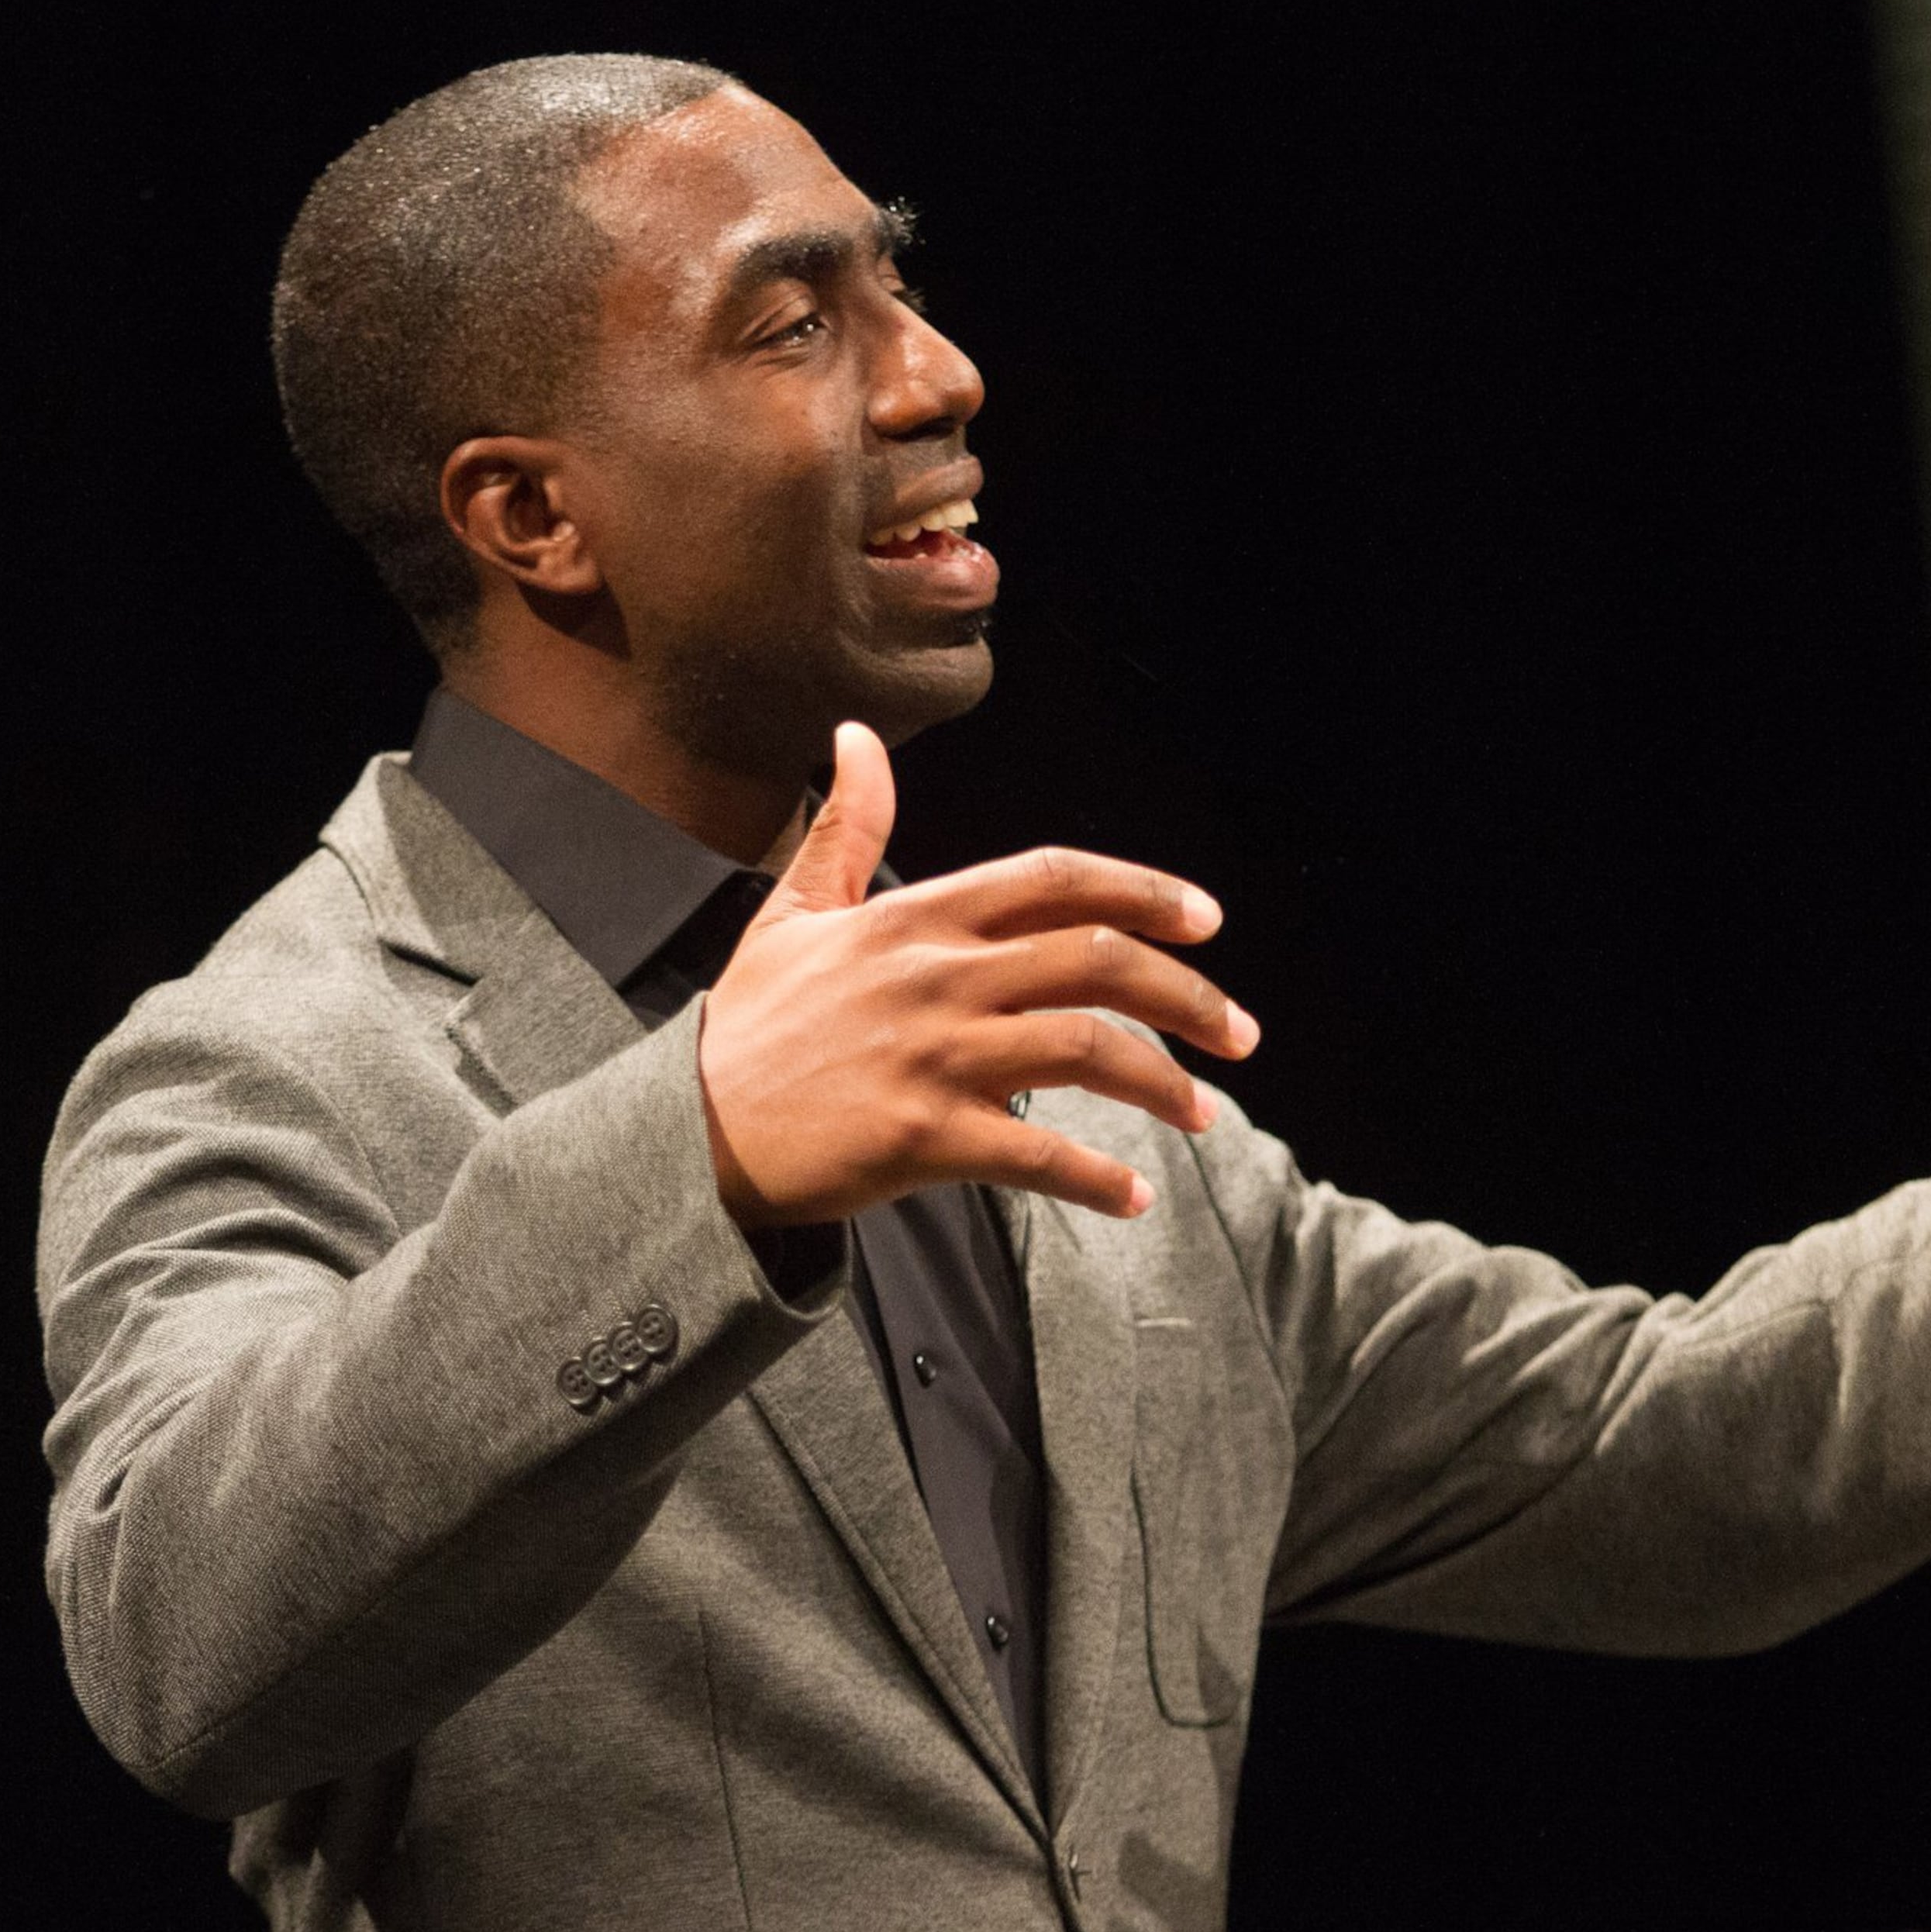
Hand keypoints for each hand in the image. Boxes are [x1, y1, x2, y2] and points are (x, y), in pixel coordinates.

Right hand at [696, 723, 1258, 1225]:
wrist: (689, 1132)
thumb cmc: (751, 1025)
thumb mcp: (793, 913)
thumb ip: (848, 828)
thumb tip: (856, 736)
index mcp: (915, 919)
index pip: (1055, 880)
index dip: (1142, 891)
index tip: (1207, 920)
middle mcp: (936, 978)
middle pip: (1097, 964)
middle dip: (1189, 996)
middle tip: (1240, 1034)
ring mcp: (932, 1058)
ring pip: (1089, 1053)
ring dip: (1165, 1083)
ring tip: (1205, 1114)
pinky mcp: (922, 1138)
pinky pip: (1039, 1156)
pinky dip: (1099, 1179)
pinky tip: (1135, 1195)